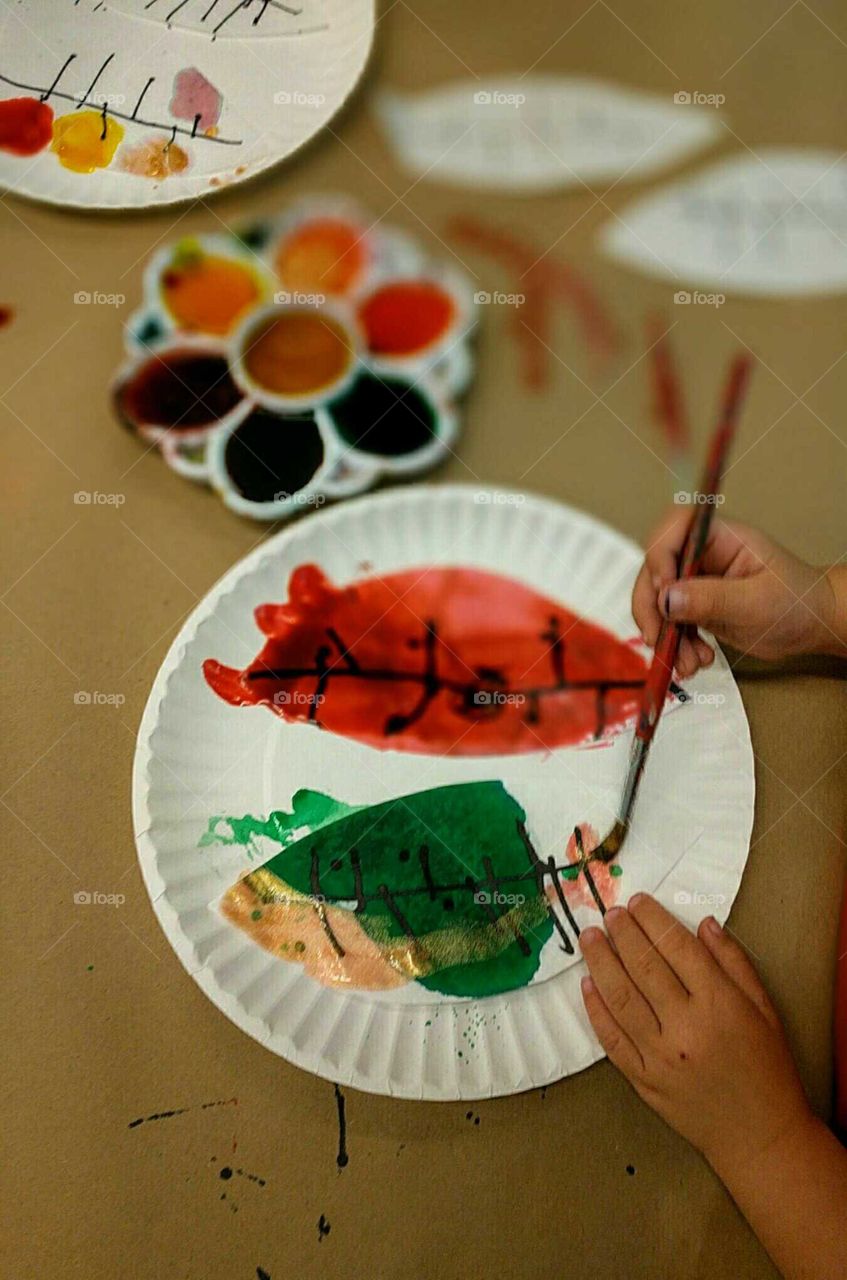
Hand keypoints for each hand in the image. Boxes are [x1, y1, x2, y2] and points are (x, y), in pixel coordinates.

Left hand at [579, 895, 812, 1176]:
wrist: (759, 1136)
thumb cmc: (767, 1068)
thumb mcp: (764, 1009)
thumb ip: (733, 963)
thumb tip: (703, 924)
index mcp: (720, 1004)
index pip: (677, 948)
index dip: (653, 920)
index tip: (637, 902)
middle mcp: (686, 1027)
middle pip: (644, 967)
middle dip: (623, 934)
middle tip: (608, 913)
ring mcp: (661, 1057)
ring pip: (621, 999)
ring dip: (601, 963)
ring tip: (590, 938)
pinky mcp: (644, 1081)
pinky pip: (612, 1040)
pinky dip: (597, 1011)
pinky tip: (587, 986)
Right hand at [631, 511, 841, 676]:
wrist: (810, 627)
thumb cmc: (797, 603)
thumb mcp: (756, 602)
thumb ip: (711, 598)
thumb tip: (666, 599)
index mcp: (722, 537)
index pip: (676, 529)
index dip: (661, 555)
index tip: (665, 591)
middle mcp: (704, 555)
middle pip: (656, 568)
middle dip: (652, 606)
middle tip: (657, 637)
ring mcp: (697, 581)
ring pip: (658, 601)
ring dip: (664, 634)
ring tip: (687, 662)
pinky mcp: (695, 606)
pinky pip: (670, 623)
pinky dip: (676, 646)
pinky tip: (695, 661)